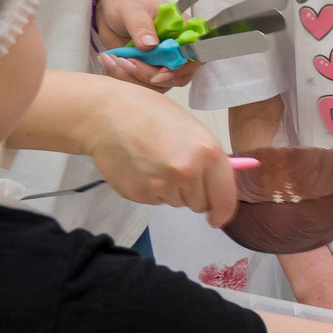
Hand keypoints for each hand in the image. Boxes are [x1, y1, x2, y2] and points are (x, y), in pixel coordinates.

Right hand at [79, 86, 237, 222]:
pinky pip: (155, 200)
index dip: (223, 212)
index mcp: (208, 153)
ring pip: (177, 202)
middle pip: (201, 204)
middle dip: (194, 194)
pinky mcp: (139, 194)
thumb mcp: (192, 131)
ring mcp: (161, 186)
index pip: (225, 198)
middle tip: (179, 171)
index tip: (218, 218)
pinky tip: (141, 167)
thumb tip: (220, 187)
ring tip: (155, 162)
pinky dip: (151, 190)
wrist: (106, 114)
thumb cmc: (152, 115)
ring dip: (172, 190)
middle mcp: (188, 173)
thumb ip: (208, 160)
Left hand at [93, 0, 194, 92]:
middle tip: (126, 62)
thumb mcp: (133, 10)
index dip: (183, 67)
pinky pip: (141, 84)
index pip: (197, 55)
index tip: (160, 72)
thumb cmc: (127, 2)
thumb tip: (150, 45)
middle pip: (178, 76)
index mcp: (183, 31)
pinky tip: (110, 62)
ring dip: (134, 78)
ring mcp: (162, 62)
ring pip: (158, 84)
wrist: (109, 9)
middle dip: (150, 75)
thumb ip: (142, 27)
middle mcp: (177, 50)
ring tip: (113, 60)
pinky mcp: (147, 70)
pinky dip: (124, 78)